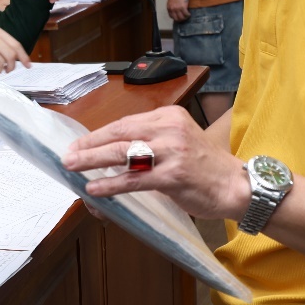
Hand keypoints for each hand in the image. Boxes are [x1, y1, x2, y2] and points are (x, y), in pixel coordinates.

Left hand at [61, 105, 250, 220]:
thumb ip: (151, 140)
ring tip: (73, 166)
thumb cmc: (205, 166)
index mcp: (169, 116)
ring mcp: (172, 152)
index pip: (126, 122)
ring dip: (93, 161)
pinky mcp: (173, 176)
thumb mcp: (179, 139)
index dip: (100, 133)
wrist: (235, 185)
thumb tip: (114, 150)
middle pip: (120, 133)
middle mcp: (169, 129)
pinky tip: (96, 188)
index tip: (80, 142)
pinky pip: (134, 180)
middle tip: (69, 154)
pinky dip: (111, 184)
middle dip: (90, 144)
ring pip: (123, 154)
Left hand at [167, 0, 190, 21]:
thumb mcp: (171, 1)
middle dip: (181, 20)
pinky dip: (188, 15)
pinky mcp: (183, 7)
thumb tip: (175, 11)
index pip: (171, 17)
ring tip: (187, 16)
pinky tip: (189, 14)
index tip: (179, 17)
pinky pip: (186, 14)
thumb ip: (172, 6)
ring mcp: (177, 8)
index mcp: (169, 8)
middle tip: (184, 18)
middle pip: (177, 19)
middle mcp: (172, 9)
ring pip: (182, 17)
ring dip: (185, 18)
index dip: (176, 18)